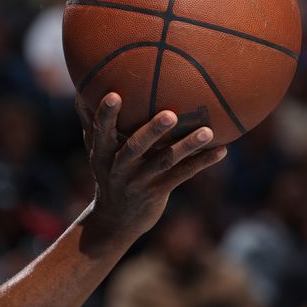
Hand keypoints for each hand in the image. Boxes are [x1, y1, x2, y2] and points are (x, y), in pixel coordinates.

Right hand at [75, 92, 226, 240]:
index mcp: (103, 152)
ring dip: (187, 146)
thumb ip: (92, 121)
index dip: (107, 115)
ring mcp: (141, 180)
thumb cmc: (108, 173)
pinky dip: (203, 162)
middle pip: (136, 147)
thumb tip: (84, 86)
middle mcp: (121, 166)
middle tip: (170, 114)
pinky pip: (183, 174)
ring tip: (207, 131)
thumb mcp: (96, 151)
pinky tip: (222, 150)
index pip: (102, 131)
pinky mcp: (159, 191)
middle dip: (153, 131)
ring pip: (166, 161)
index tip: (114, 95)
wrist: (116, 221)